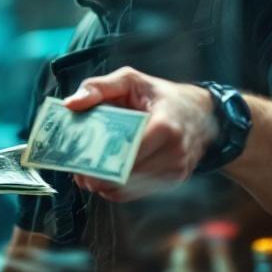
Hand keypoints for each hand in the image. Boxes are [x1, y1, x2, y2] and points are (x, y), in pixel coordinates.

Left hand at [61, 67, 218, 201]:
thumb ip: (99, 87)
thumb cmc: (160, 95)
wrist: (201, 112)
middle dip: (99, 177)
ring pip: (132, 189)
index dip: (101, 160)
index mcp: (165, 125)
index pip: (128, 152)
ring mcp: (177, 168)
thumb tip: (70, 103)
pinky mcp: (175, 179)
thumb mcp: (130, 80)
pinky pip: (140, 192)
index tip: (79, 161)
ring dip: (106, 186)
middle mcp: (174, 151)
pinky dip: (120, 190)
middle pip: (128, 175)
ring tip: (87, 177)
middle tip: (78, 173)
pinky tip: (106, 179)